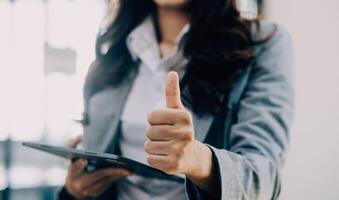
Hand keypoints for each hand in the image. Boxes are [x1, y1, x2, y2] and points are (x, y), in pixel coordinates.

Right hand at [65, 136, 131, 199]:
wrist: (74, 187)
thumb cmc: (74, 166)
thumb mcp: (69, 155)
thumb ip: (72, 144)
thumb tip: (81, 136)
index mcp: (72, 173)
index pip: (74, 169)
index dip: (79, 165)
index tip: (85, 160)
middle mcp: (80, 183)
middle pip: (97, 176)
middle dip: (112, 171)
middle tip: (125, 167)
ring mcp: (89, 190)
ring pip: (106, 181)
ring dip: (119, 175)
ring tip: (130, 169)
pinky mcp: (97, 192)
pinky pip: (110, 184)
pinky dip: (118, 177)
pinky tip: (127, 172)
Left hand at [145, 72, 214, 189]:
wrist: (191, 156)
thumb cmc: (180, 129)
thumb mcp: (177, 110)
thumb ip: (172, 92)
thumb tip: (171, 72)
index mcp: (184, 117)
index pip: (151, 116)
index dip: (153, 120)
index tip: (164, 123)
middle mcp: (185, 133)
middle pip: (149, 131)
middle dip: (153, 134)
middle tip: (165, 137)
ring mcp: (179, 150)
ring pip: (148, 146)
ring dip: (153, 146)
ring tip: (165, 146)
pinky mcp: (173, 165)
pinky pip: (150, 159)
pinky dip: (154, 158)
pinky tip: (165, 156)